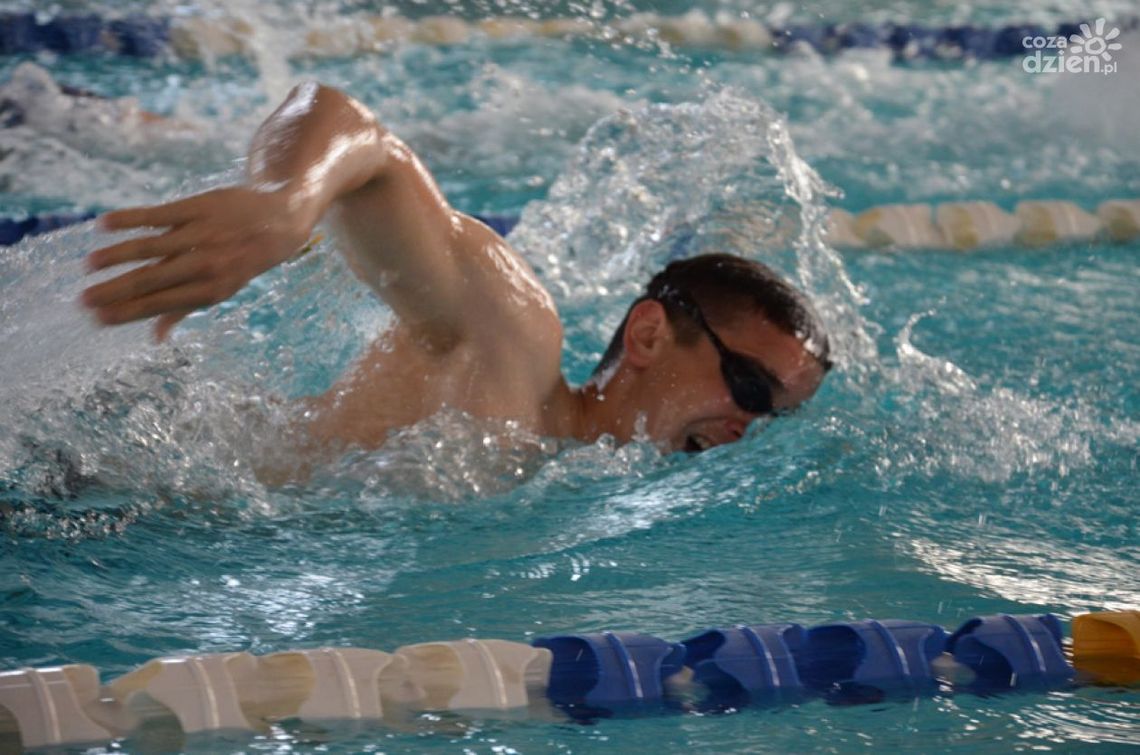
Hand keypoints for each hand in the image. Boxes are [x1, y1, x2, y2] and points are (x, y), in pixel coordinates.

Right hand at [81, 185, 314, 341]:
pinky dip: (130, 219)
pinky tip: (104, 224)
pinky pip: (158, 214)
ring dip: (116, 256)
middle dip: (114, 291)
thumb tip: (155, 338)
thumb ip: (184, 309)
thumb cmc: (245, 259)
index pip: (160, 305)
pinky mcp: (200, 208)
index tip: (97, 319)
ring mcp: (202, 234)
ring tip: (88, 265)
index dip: (128, 313)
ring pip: (151, 247)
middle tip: (82, 300)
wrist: (280, 219)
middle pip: (151, 280)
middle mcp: (206, 265)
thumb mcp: (223, 288)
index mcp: (211, 291)